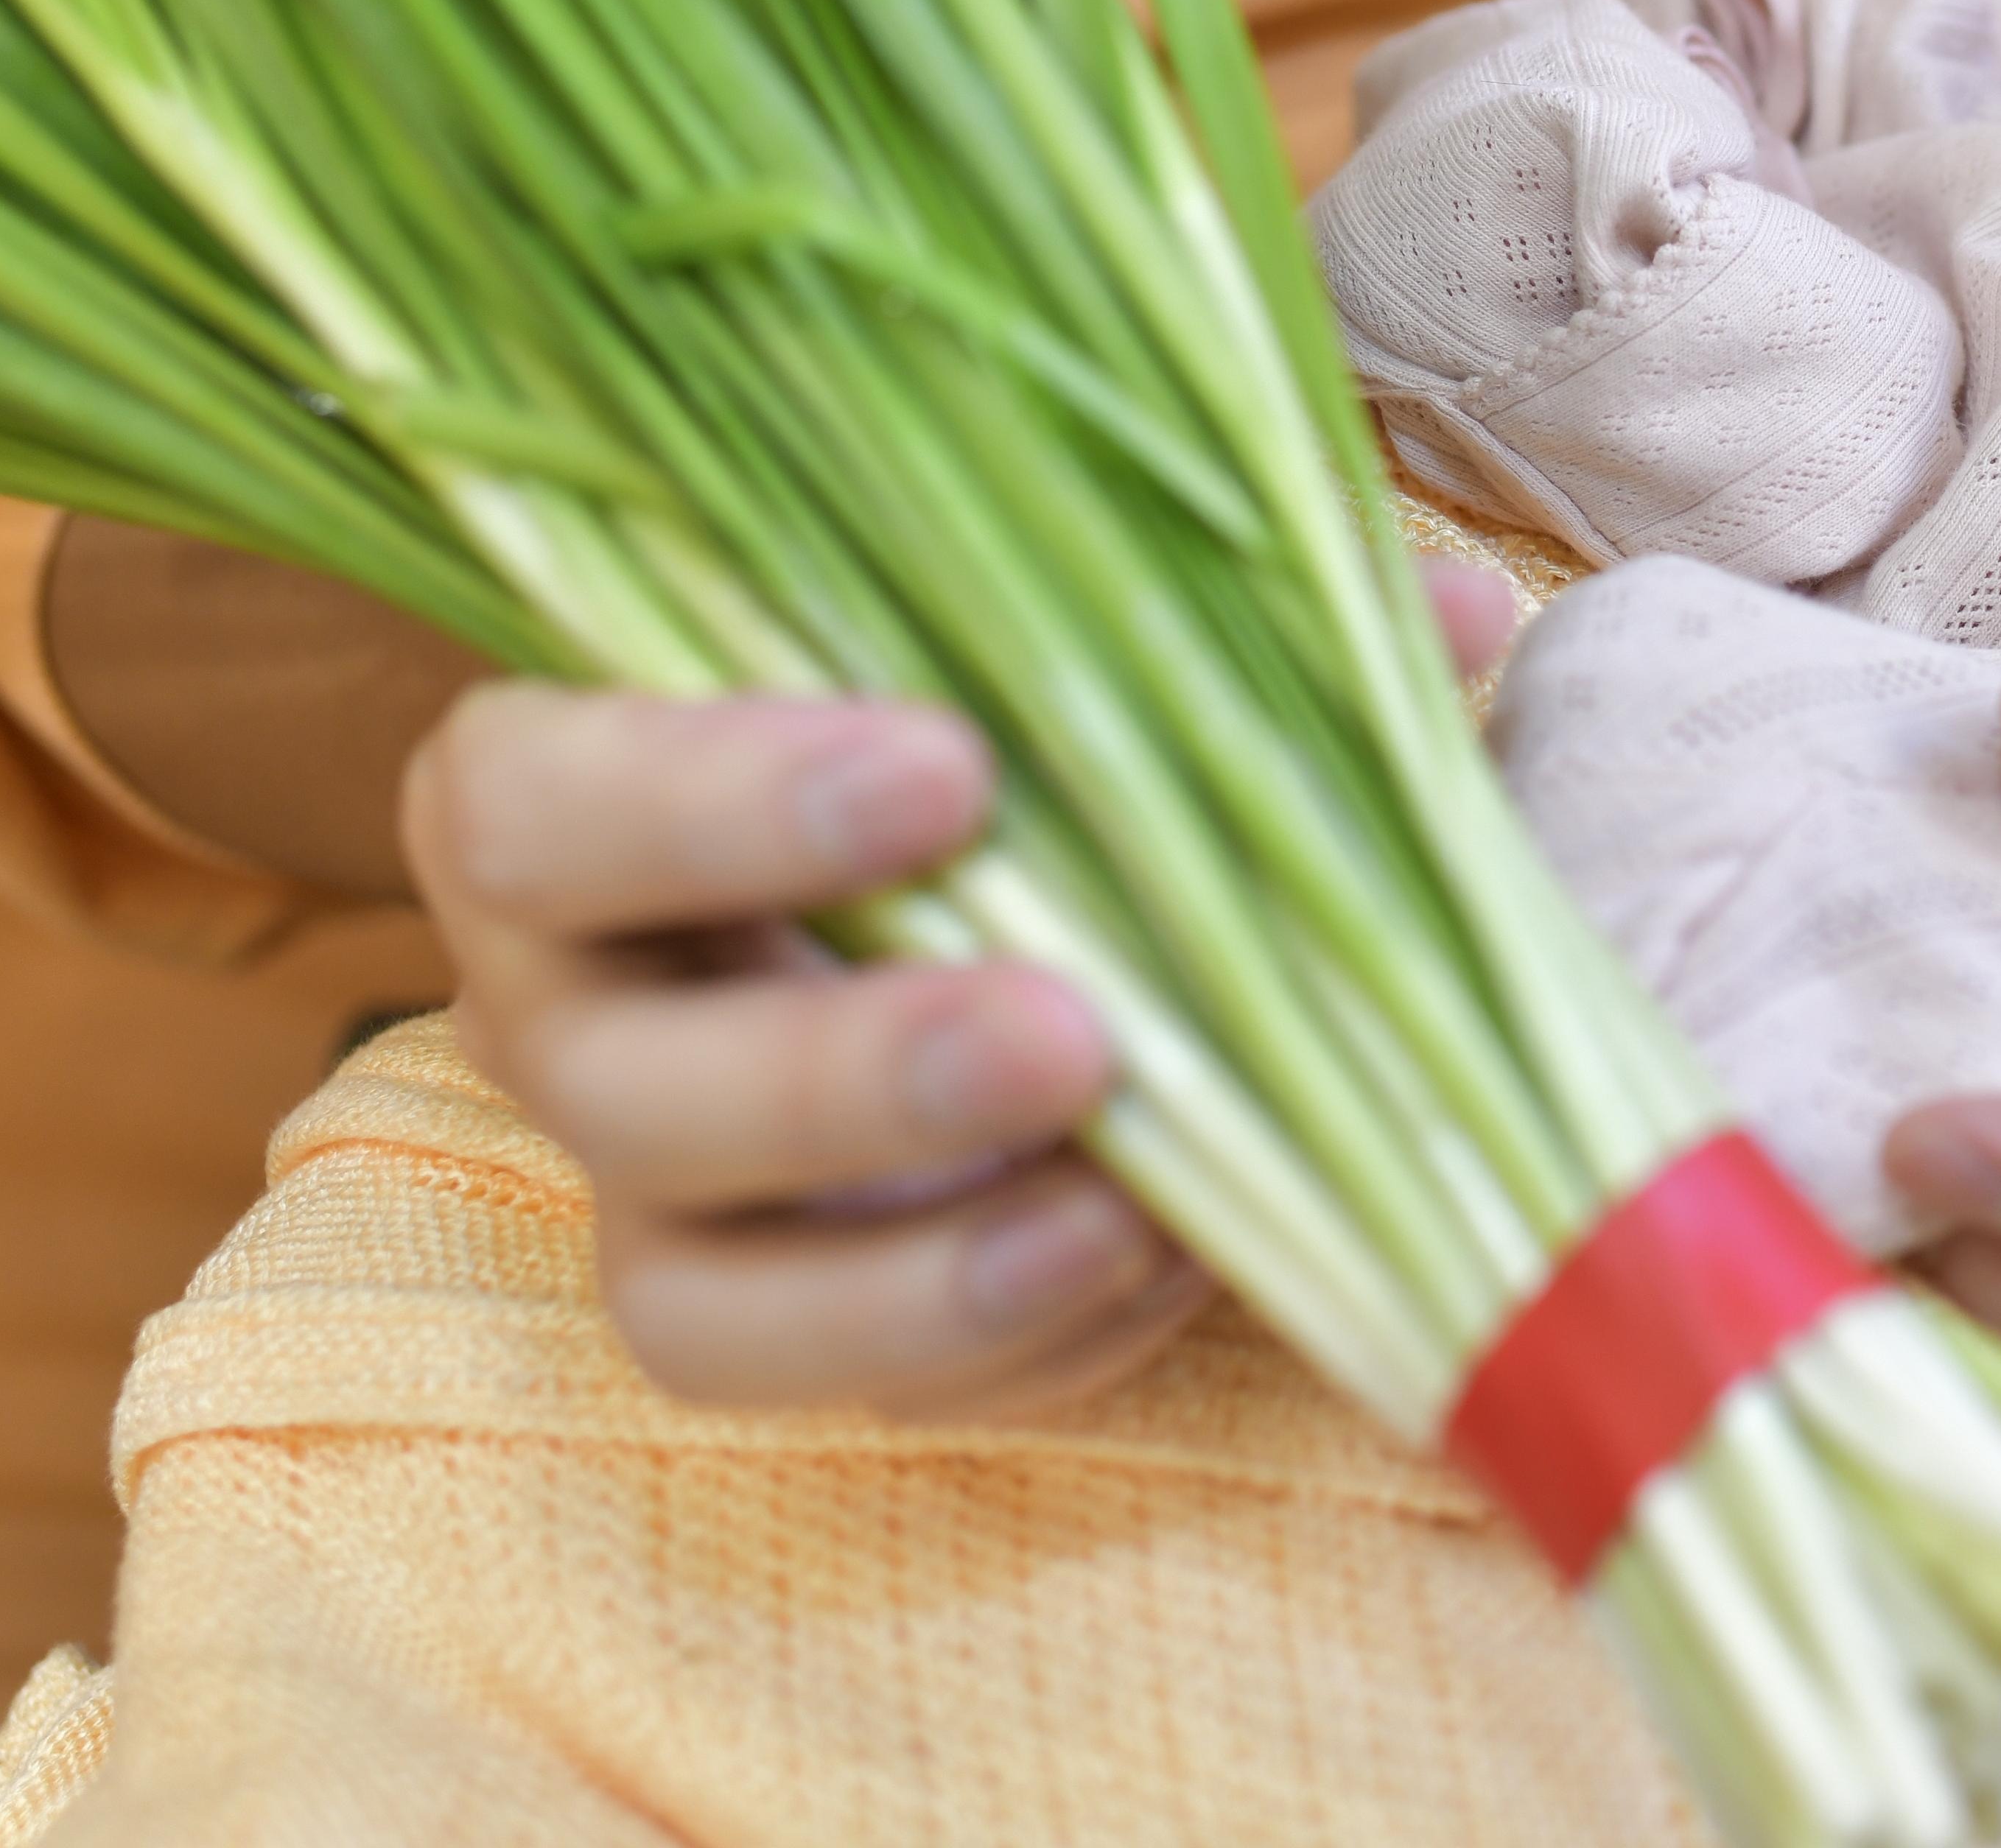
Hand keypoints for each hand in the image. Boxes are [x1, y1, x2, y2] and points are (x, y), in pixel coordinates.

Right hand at [404, 560, 1522, 1414]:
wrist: (1007, 909)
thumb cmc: (999, 735)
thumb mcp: (1072, 650)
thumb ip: (1224, 617)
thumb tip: (1470, 603)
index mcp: (577, 800)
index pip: (530, 802)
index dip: (703, 798)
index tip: (953, 766)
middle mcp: (577, 1014)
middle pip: (610, 1085)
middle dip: (836, 1072)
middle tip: (1066, 1028)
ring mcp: (667, 1203)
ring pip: (696, 1305)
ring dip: (914, 1275)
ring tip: (1123, 1206)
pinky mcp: (797, 1329)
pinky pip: (873, 1396)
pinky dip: (1027, 1345)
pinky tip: (1170, 1257)